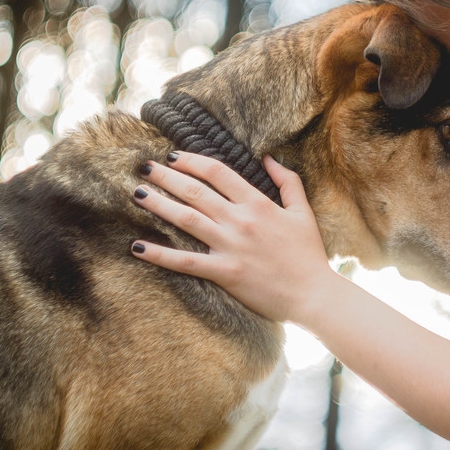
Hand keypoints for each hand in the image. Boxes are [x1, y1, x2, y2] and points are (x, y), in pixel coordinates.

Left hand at [130, 151, 332, 323]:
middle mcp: (240, 221)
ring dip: (158, 204)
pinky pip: (186, 262)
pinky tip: (137, 247)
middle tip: (143, 167)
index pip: (218, 173)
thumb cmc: (309, 254)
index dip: (192, 160)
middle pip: (195, 191)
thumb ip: (287, 181)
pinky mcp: (224, 273)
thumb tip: (268, 157)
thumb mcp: (303, 211)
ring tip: (137, 194)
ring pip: (186, 219)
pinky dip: (160, 254)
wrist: (313, 294)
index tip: (172, 155)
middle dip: (166, 176)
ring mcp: (230, 247)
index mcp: (258, 203)